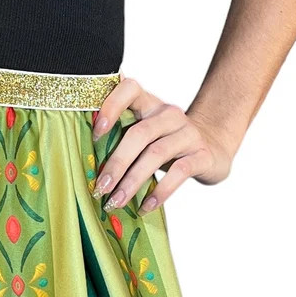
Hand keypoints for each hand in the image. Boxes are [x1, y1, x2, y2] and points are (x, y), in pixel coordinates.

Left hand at [90, 77, 234, 213]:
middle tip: (100, 188)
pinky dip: (159, 192)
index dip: (111, 106)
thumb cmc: (165, 144)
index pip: (130, 89)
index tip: (94, 133)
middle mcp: (169, 114)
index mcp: (149, 104)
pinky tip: (145, 206)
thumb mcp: (145, 134)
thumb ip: (120, 136)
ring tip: (116, 202)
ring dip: (132, 182)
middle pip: (139, 133)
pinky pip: (179, 173)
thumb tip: (82, 159)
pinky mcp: (202, 155)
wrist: (213, 148)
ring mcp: (188, 133)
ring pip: (156, 154)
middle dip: (116, 163)